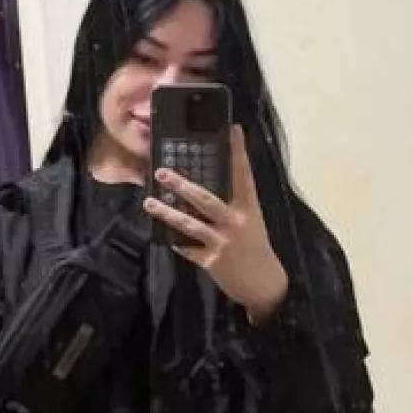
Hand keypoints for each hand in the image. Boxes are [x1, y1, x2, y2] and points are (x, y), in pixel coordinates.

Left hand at [143, 125, 287, 319]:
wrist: (264, 284)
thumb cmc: (254, 247)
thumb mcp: (251, 220)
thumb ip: (234, 203)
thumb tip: (208, 184)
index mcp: (248, 208)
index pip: (243, 174)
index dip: (237, 151)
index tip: (232, 129)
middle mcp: (235, 222)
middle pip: (206, 199)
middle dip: (182, 185)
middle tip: (162, 172)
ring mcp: (223, 242)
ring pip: (190, 224)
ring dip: (167, 213)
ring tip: (149, 202)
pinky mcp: (212, 261)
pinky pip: (188, 248)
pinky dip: (176, 241)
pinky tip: (162, 234)